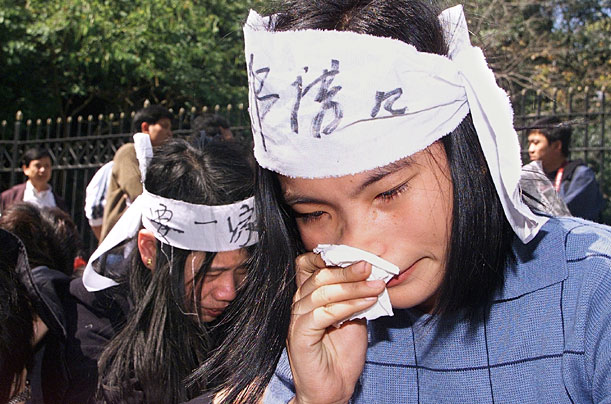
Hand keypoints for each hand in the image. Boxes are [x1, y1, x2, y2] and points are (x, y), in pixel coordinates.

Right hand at [287, 252, 385, 403]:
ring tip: (376, 286)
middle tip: (370, 267)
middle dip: (348, 270)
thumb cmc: (342, 354)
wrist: (335, 388)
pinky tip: (366, 304)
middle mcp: (299, 304)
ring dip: (353, 287)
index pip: (307, 264)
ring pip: (322, 292)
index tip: (356, 256)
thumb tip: (371, 273)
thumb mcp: (354, 315)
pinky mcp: (299, 335)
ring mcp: (297, 319)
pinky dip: (347, 306)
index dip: (327, 256)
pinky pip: (322, 313)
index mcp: (308, 296)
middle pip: (318, 275)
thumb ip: (355, 295)